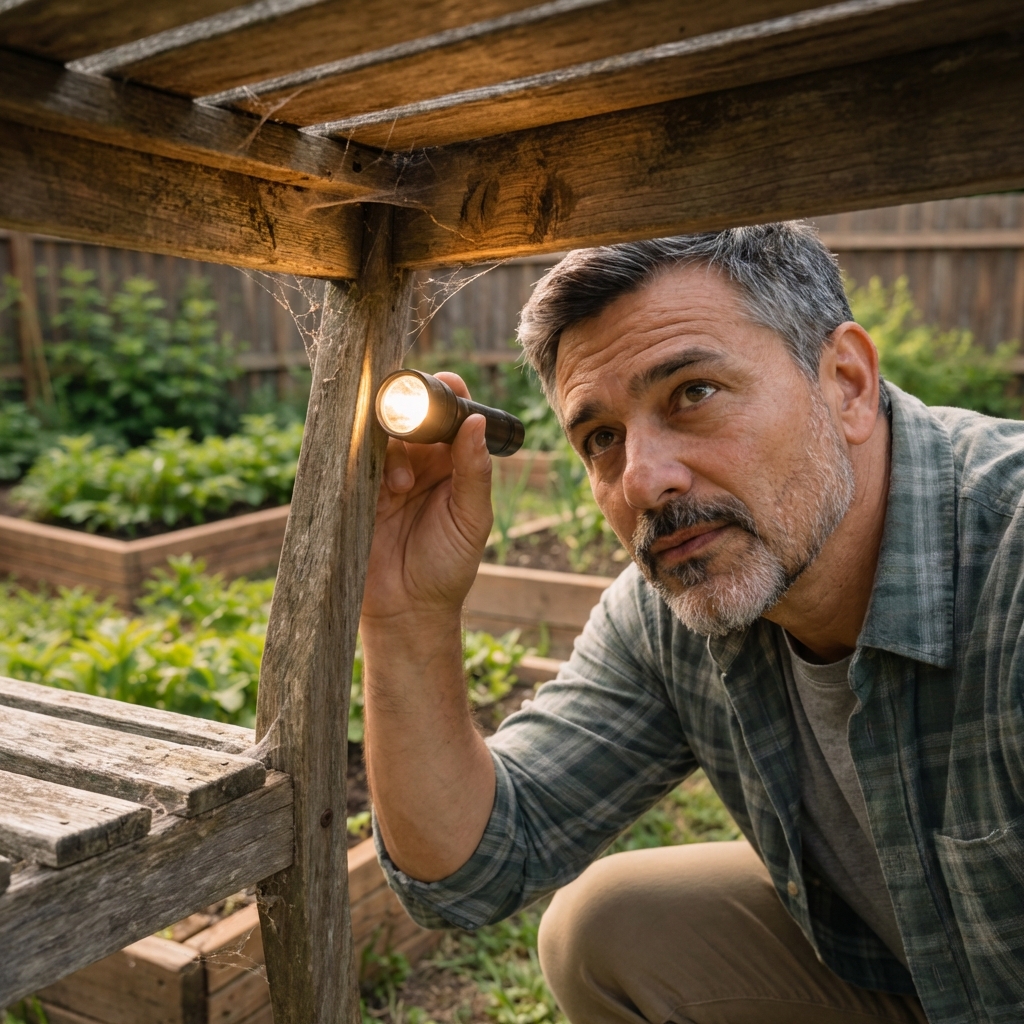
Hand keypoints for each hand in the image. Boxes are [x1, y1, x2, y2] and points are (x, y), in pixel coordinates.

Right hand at [361, 372, 492, 627]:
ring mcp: (386, 474)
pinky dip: (365, 462)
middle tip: (413, 423)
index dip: (449, 393)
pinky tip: (381, 487)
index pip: (451, 414)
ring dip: (392, 448)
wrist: (407, 611)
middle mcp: (420, 462)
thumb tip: (477, 421)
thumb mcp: (471, 519)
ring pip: (382, 434)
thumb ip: (474, 470)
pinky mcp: (357, 491)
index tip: (448, 383)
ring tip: (402, 486)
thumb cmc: (448, 569)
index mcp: (452, 463)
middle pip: (412, 414)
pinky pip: (354, 460)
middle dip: (412, 411)